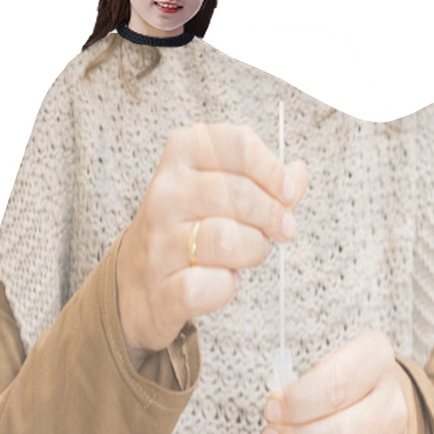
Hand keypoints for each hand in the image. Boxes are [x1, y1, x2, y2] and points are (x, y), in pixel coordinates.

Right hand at [117, 123, 307, 355]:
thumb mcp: (218, 191)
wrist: (136, 285)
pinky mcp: (163, 288)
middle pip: (239, 195)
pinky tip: (224, 281)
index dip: (273, 171)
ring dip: (254, 251)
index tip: (287, 193)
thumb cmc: (187, 230)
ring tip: (251, 254)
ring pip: (228, 240)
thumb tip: (298, 173)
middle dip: (273, 217)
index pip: (239, 145)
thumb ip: (262, 182)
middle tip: (282, 231)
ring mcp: (160, 242)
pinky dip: (228, 287)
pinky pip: (212, 285)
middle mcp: (166, 193)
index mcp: (182, 155)